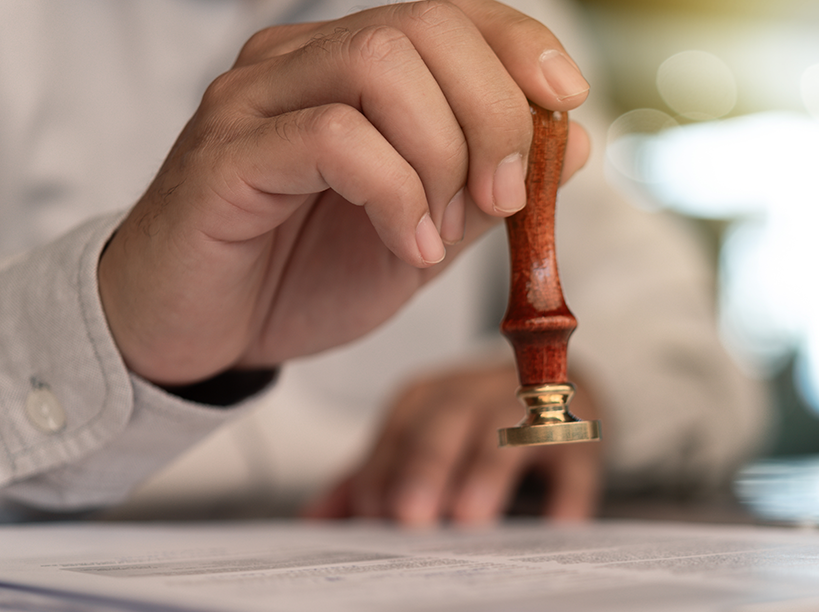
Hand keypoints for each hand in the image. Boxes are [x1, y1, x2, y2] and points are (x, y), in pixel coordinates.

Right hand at [98, 0, 589, 386]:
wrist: (204, 334)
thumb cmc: (304, 276)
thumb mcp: (426, 234)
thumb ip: (489, 189)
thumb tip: (574, 142)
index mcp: (352, 73)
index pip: (449, 14)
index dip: (519, 45)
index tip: (565, 101)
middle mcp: (301, 65)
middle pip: (424, 27)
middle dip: (492, 112)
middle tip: (504, 198)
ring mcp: (258, 101)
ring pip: (380, 65)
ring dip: (441, 154)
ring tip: (439, 233)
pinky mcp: (227, 155)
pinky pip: (332, 137)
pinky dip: (393, 193)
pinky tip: (406, 245)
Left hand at [302, 362, 602, 526]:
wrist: (562, 391)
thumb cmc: (479, 429)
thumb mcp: (422, 442)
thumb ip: (372, 478)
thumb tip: (315, 523)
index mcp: (433, 397)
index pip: (401, 430)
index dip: (384, 469)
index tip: (368, 515)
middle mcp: (480, 395)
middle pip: (450, 421)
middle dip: (426, 466)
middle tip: (408, 516)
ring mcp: (535, 412)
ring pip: (510, 433)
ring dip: (486, 472)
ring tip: (467, 517)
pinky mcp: (581, 438)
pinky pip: (576, 466)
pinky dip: (568, 497)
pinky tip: (556, 528)